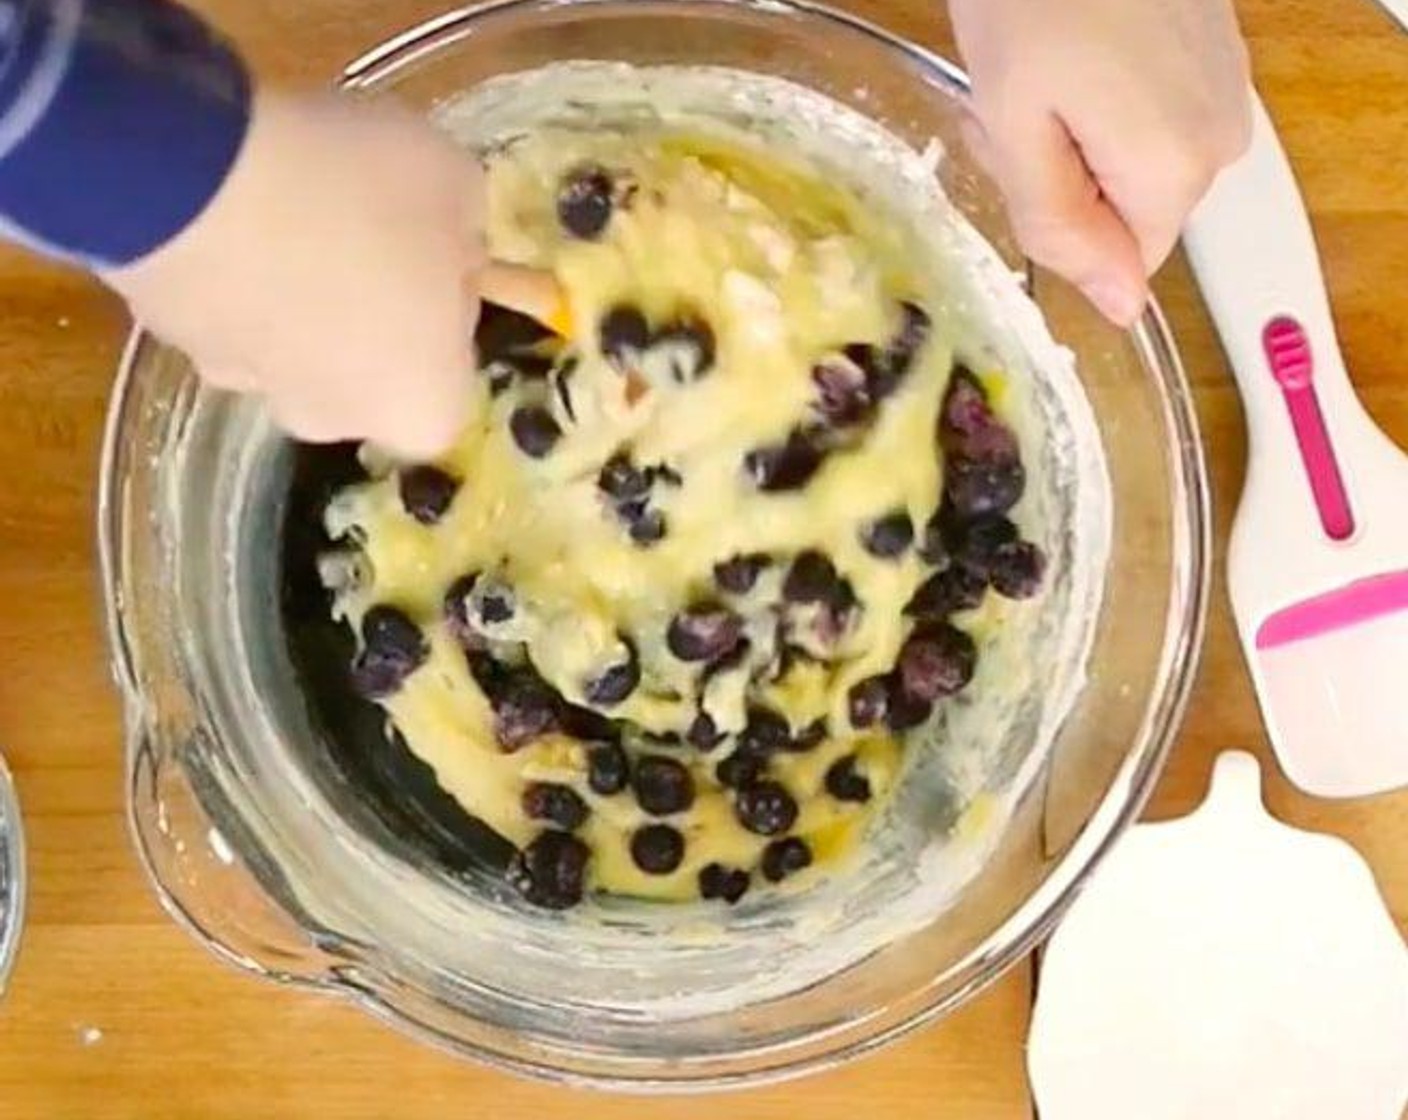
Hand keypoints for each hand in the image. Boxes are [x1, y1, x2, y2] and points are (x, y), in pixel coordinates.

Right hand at [105, 89, 485, 457]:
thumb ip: (466, 232)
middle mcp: (336, 423)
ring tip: (292, 203)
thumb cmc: (362, 197)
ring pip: (294, 340)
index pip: (451, 372)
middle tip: (364, 224)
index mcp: (423, 410)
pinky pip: (228, 305)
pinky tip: (233, 202)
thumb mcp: (459, 185)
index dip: (445, 308)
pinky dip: (237, 266)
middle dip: (369, 306)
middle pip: (368, 366)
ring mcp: (247, 389)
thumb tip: (448, 248)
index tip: (433, 247)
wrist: (196, 178)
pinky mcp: (172, 340)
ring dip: (298, 286)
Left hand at [950, 0, 1251, 324]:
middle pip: (1127, 210)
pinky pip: (1152, 114)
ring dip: (1071, 137)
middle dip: (1059, 178)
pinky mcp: (1217, 54)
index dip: (1057, 224)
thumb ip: (1063, 229)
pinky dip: (1099, 99)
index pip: (1124, 262)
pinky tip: (1068, 50)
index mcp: (1176, 170)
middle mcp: (1221, 138)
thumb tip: (1120, 310)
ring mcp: (1226, 89)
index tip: (1015, 158)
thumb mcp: (1014, 129)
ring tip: (1035, 74)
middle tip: (1009, 111)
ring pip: (1133, 163)